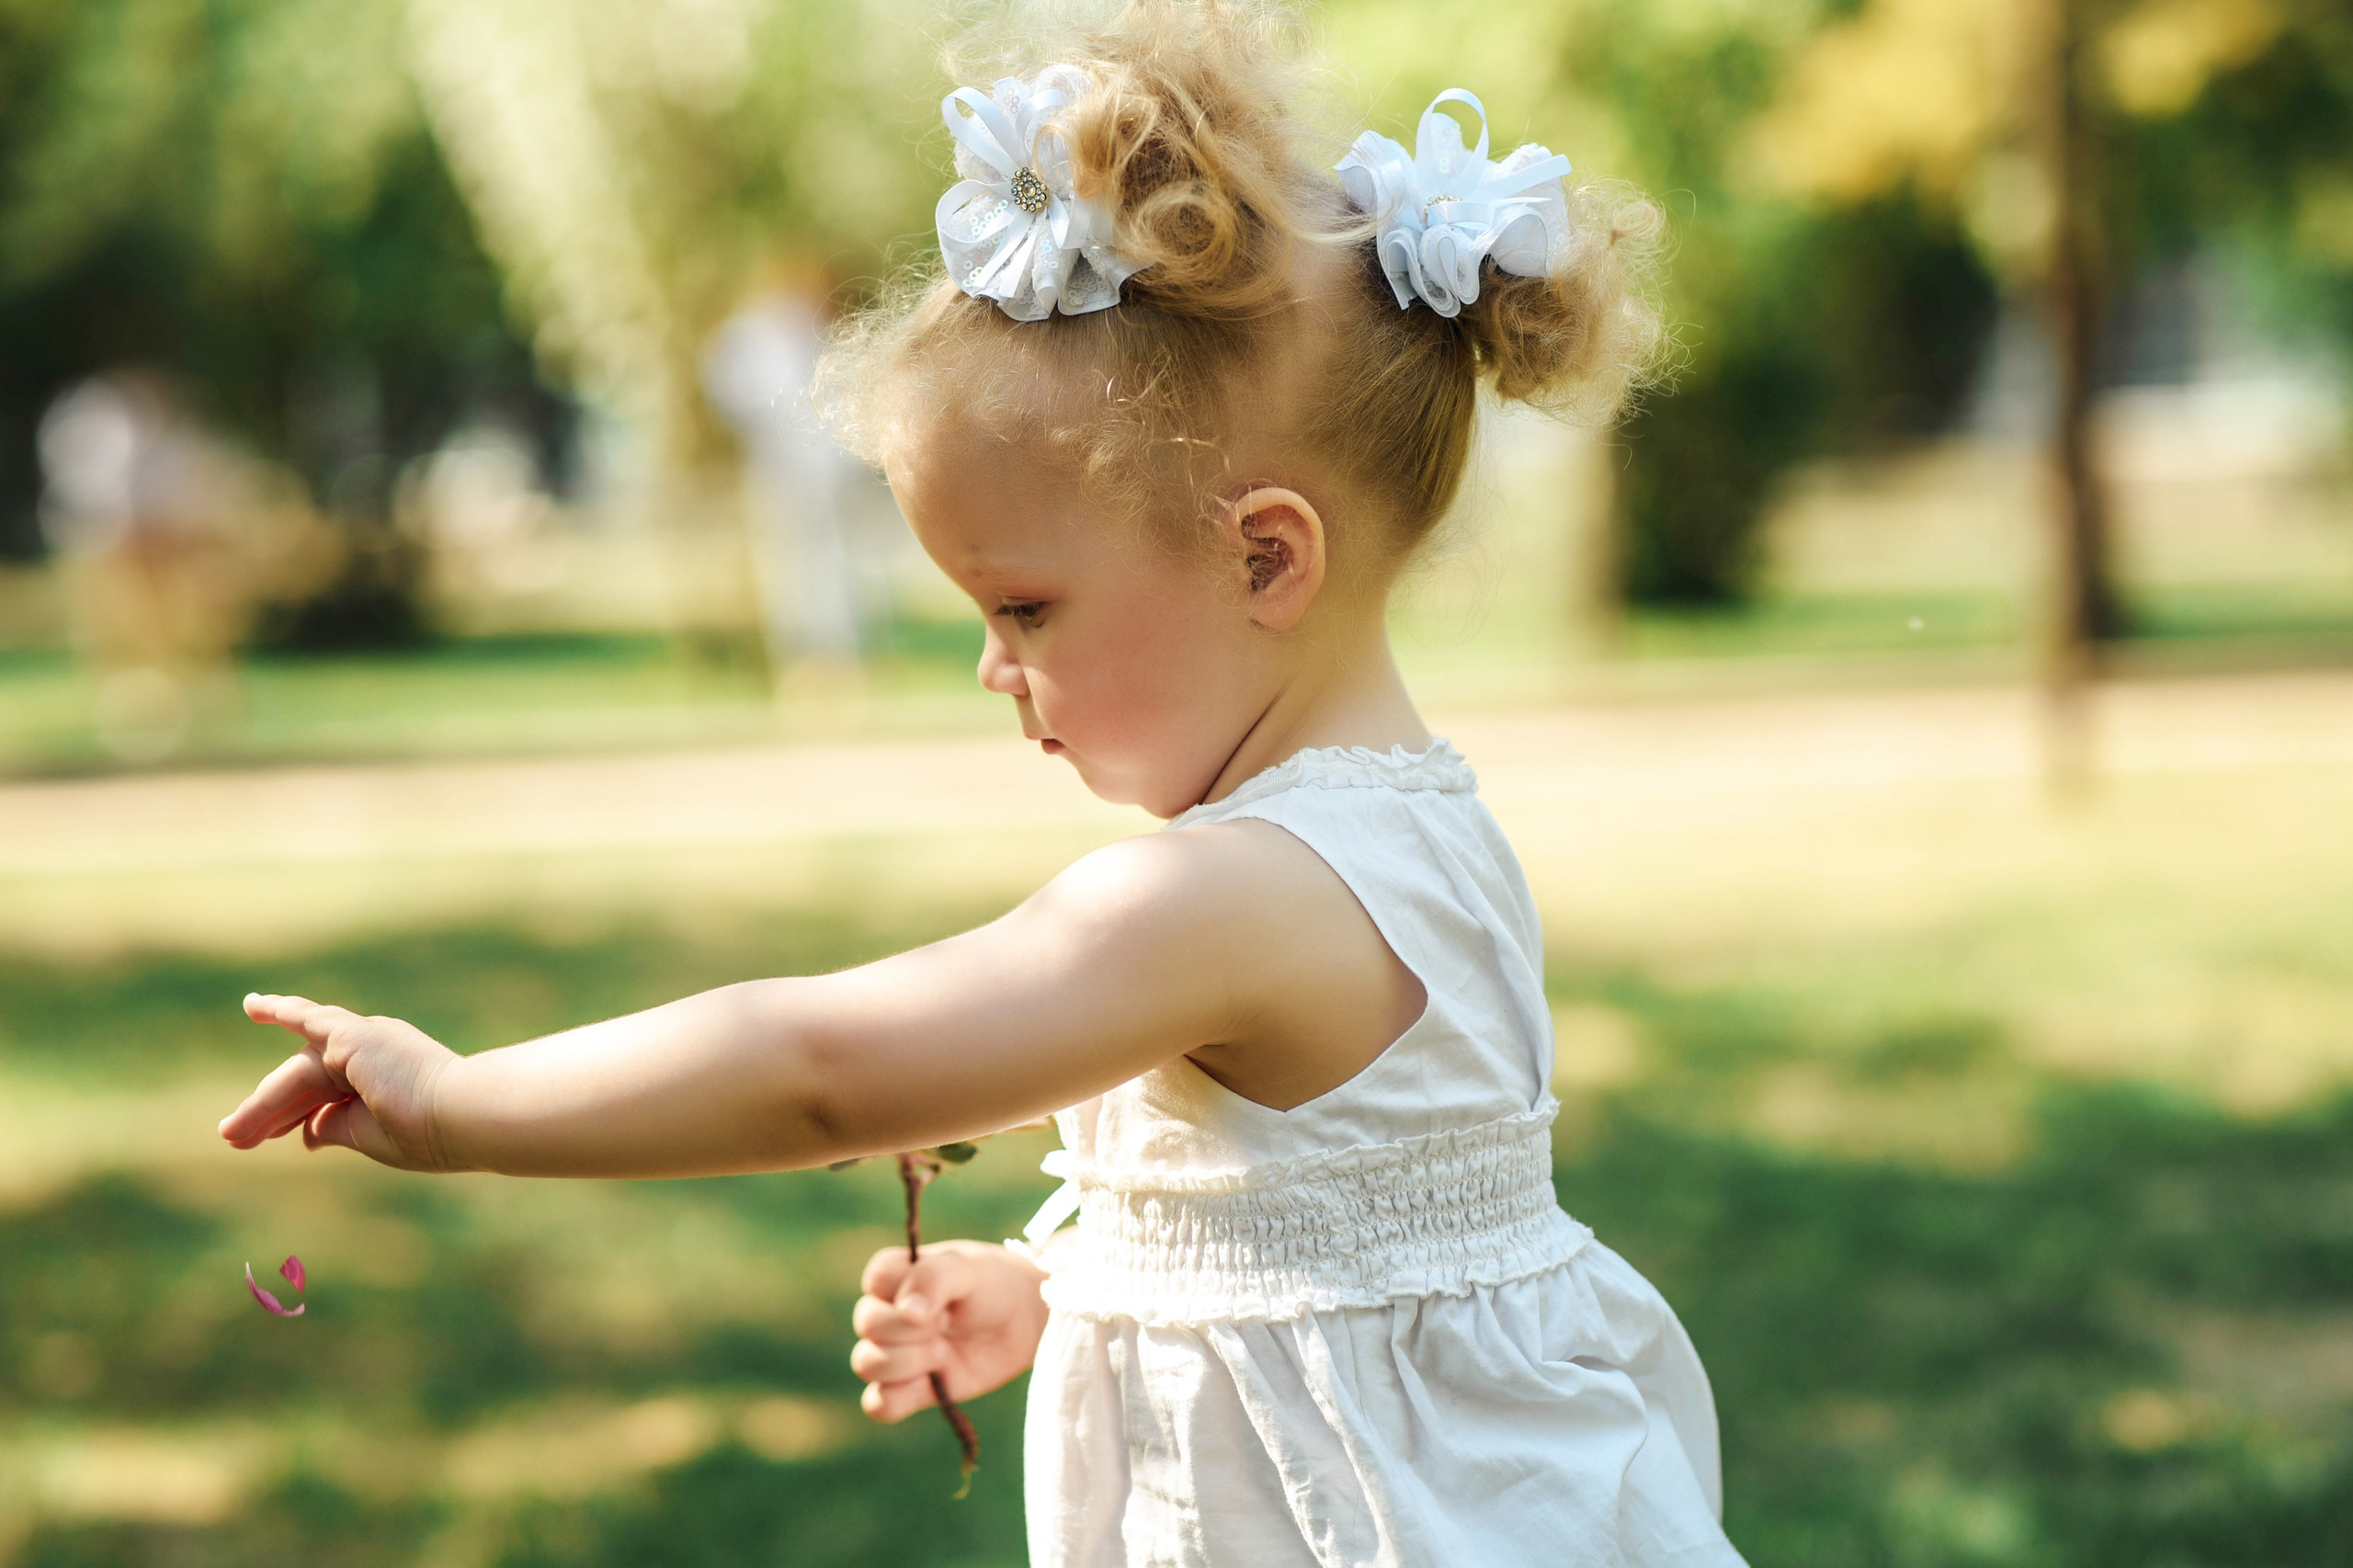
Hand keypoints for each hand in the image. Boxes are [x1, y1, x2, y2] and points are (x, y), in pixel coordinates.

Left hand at [218, 993, 463, 1171]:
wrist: (461, 1117)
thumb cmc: (429, 1134)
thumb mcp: (370, 1136)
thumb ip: (335, 1126)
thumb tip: (306, 1131)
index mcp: (384, 1078)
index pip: (326, 1095)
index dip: (295, 1116)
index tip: (276, 1137)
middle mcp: (374, 1053)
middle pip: (305, 1083)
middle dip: (269, 1113)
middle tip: (232, 1139)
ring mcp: (364, 1041)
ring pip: (299, 1074)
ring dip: (263, 1104)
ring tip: (231, 1135)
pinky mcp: (353, 1036)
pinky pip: (307, 1019)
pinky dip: (282, 1009)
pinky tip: (255, 1006)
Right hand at [850, 1240, 1049, 1420]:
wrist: (1025, 1321)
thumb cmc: (992, 1285)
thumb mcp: (968, 1270)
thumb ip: (934, 1278)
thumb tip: (905, 1310)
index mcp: (896, 1274)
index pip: (874, 1280)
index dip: (905, 1293)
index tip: (940, 1298)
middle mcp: (888, 1312)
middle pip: (866, 1324)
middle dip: (908, 1329)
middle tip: (945, 1325)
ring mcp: (897, 1351)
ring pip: (866, 1364)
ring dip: (904, 1363)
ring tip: (942, 1354)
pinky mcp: (910, 1388)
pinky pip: (878, 1404)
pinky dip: (896, 1400)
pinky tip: (928, 1384)